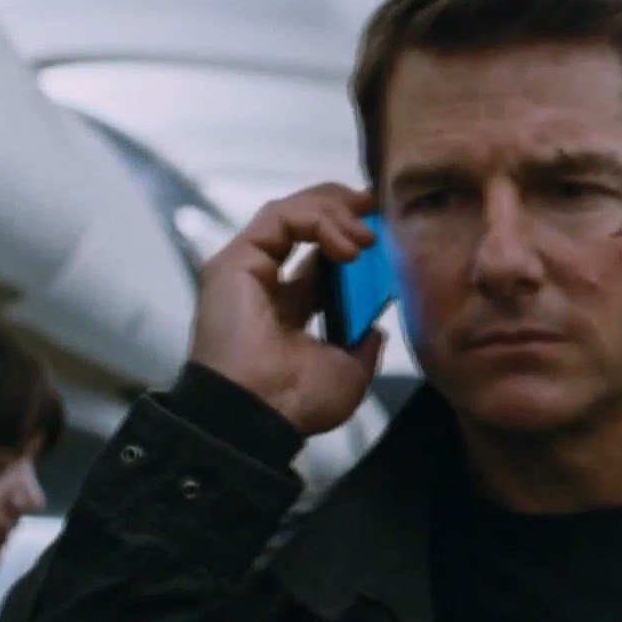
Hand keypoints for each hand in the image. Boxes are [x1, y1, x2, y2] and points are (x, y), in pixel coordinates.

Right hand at [189, 184, 386, 434]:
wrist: (261, 415)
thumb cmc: (297, 403)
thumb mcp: (348, 372)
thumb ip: (362, 345)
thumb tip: (376, 329)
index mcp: (288, 307)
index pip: (320, 255)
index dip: (352, 234)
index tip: (387, 228)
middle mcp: (264, 282)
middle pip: (302, 222)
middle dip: (343, 207)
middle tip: (378, 206)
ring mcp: (246, 268)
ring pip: (290, 211)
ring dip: (336, 212)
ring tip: (369, 237)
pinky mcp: (235, 259)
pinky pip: (279, 217)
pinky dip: (319, 221)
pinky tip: (349, 246)